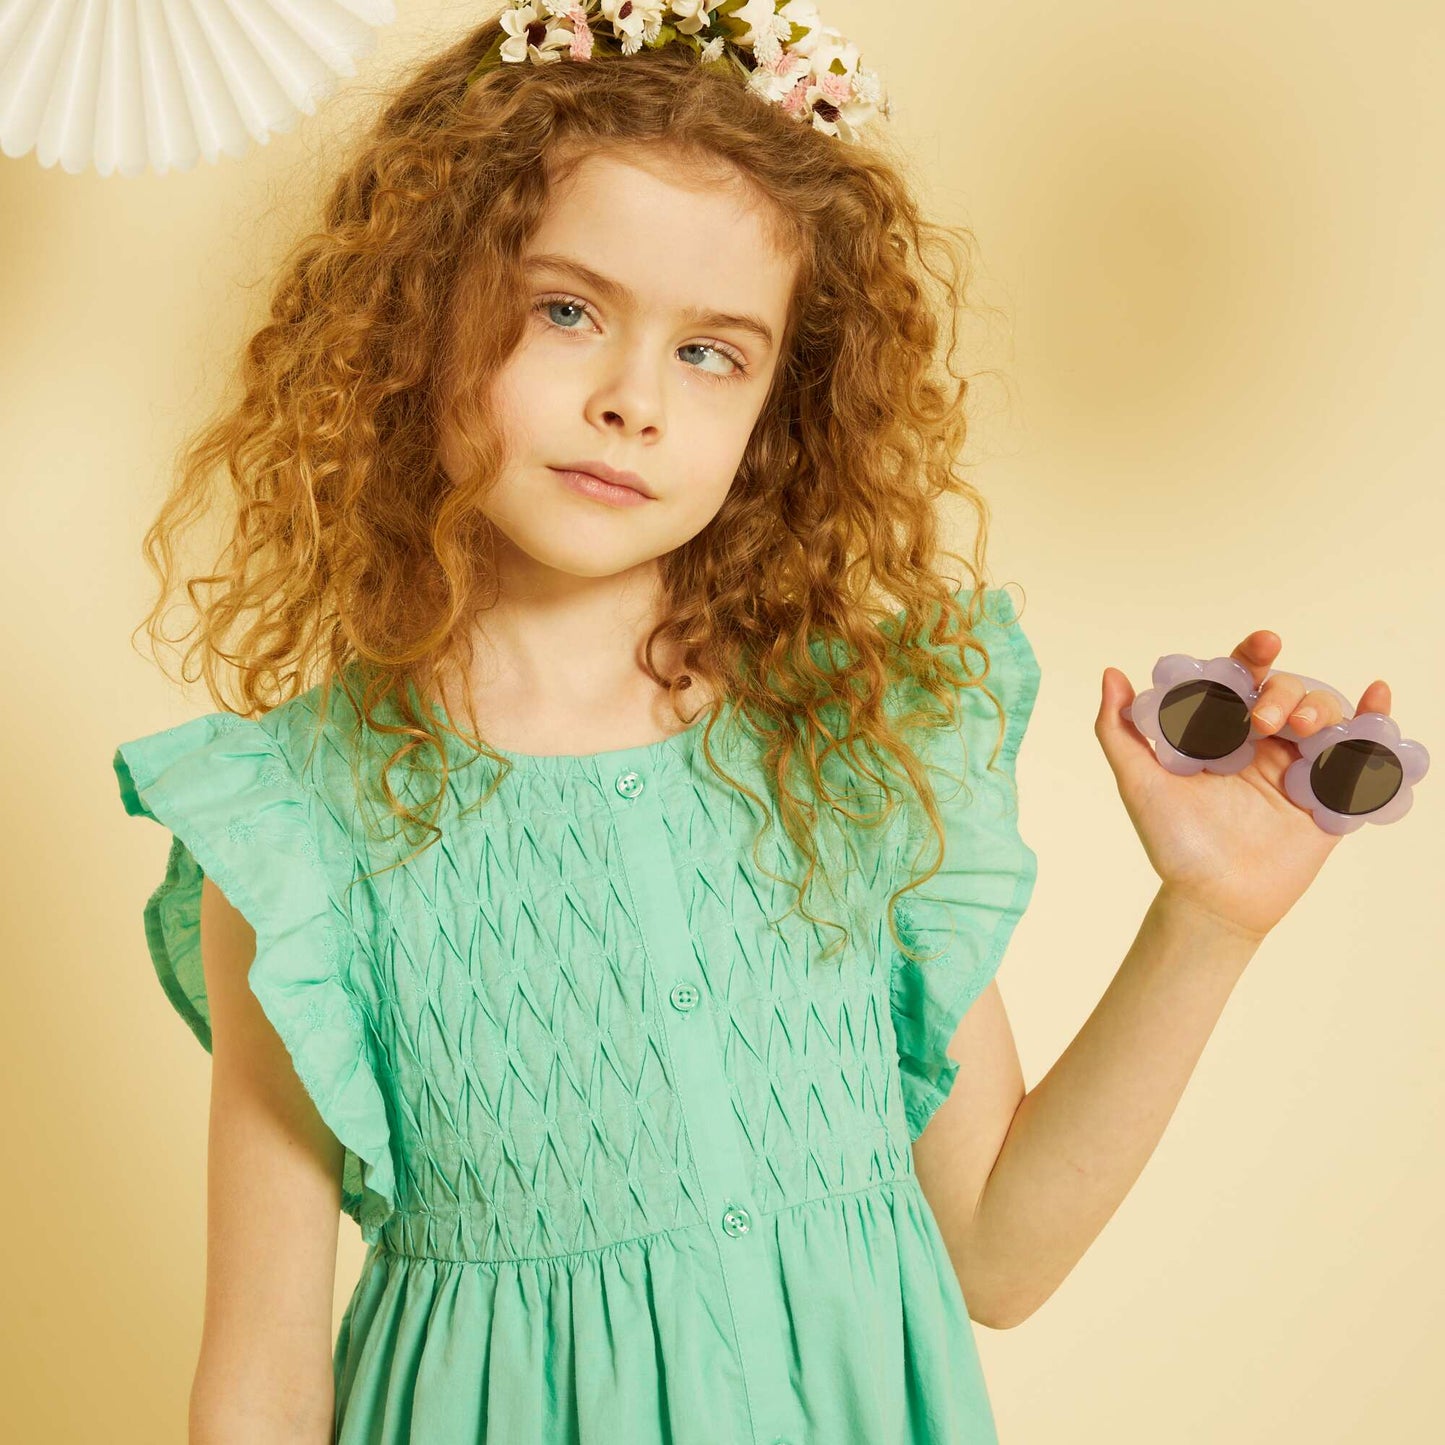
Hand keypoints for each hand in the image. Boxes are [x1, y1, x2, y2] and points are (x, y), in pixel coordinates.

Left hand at [1094, 631, 1391, 942]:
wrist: (1212, 899)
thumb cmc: (1173, 842)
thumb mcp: (1139, 783)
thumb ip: (1119, 731)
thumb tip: (1111, 674)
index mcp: (1220, 731)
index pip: (1240, 678)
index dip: (1252, 654)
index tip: (1261, 644)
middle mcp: (1261, 742)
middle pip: (1287, 693)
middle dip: (1283, 693)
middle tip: (1263, 719)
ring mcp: (1297, 767)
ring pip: (1323, 716)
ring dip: (1320, 708)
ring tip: (1303, 728)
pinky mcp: (1328, 795)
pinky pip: (1359, 753)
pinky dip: (1373, 722)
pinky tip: (1376, 698)